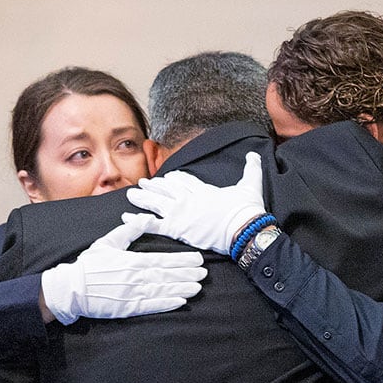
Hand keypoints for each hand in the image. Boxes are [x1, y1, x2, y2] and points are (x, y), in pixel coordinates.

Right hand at [40, 219, 206, 324]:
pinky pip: (152, 306)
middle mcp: (136, 277)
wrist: (72, 288)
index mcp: (132, 261)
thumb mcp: (108, 242)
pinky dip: (167, 304)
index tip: (198, 259)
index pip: (163, 259)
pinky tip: (180, 302)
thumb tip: (146, 218)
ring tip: (197, 287)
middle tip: (204, 273)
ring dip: (182, 288)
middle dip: (187, 274)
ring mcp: (133, 294)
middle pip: (167, 275)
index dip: (182, 260)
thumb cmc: (89, 265)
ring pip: (163, 290)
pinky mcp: (128, 308)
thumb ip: (129, 230)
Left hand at [124, 151, 265, 254]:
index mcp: (204, 190)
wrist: (244, 228)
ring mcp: (182, 213)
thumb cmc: (247, 209)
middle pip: (167, 189)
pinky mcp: (178, 228)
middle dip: (154, 185)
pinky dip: (139, 221)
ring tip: (131, 195)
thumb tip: (255, 154)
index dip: (174, 179)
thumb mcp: (251, 184)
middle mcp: (190, 199)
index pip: (184, 181)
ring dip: (143, 198)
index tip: (166, 177)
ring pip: (157, 203)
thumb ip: (251, 168)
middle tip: (142, 182)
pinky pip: (154, 224)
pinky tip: (127, 218)